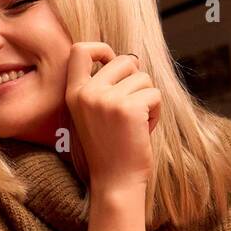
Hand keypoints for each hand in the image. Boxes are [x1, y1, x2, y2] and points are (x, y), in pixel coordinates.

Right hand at [64, 42, 160, 192]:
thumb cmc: (109, 148)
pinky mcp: (129, 108)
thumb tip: (130, 59)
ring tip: (136, 123)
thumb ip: (102, 86)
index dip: (101, 48)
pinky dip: (156, 112)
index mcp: (74, 94)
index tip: (111, 61)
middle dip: (136, 80)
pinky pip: (155, 95)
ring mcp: (107, 100)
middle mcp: (88, 93)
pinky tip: (144, 129)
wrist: (114, 182)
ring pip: (144, 78)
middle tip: (131, 108)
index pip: (80, 50)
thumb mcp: (92, 114)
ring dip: (147, 99)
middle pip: (124, 60)